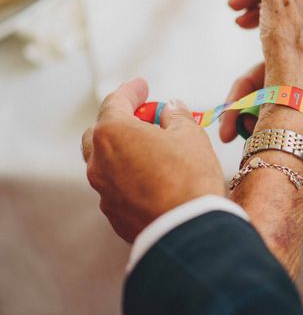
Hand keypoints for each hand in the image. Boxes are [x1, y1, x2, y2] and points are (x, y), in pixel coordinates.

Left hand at [82, 78, 224, 242]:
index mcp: (113, 134)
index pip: (116, 102)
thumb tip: (171, 108)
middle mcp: (99, 161)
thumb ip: (176, 116)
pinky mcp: (113, 214)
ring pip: (106, 162)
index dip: (131, 90)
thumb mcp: (190, 135)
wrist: (188, 230)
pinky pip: (116, 187)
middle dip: (121, 122)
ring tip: (152, 151)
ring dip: (124, 152)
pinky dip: (129, 177)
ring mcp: (103, 190)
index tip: (142, 85)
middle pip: (100, 132)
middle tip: (147, 120)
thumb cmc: (190, 176)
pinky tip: (153, 179)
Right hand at [220, 53, 302, 168]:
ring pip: (291, 145)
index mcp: (289, 72)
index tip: (225, 135)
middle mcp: (296, 96)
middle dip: (280, 138)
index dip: (232, 110)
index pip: (247, 88)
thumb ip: (284, 108)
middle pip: (266, 123)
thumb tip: (252, 127)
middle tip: (293, 145)